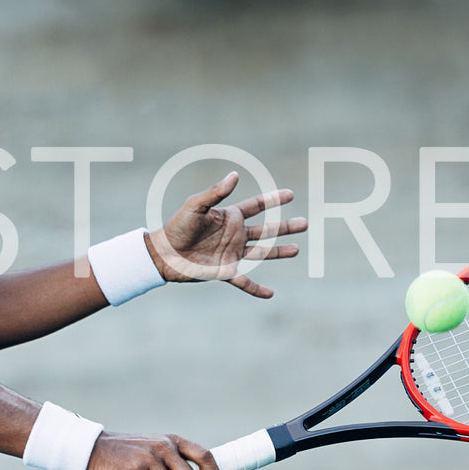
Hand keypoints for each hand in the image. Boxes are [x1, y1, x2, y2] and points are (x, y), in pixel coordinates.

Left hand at [148, 171, 307, 297]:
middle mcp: (234, 235)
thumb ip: (215, 193)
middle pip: (265, 230)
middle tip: (305, 224)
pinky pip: (244, 281)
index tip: (290, 194)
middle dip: (285, 227)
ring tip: (297, 250)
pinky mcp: (224, 271)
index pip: (256, 206)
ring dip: (279, 252)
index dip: (273, 200)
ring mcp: (231, 254)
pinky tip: (270, 294)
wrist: (163, 253)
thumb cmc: (177, 226)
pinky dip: (256, 289)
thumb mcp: (195, 206)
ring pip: (261, 253)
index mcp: (229, 217)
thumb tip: (235, 175)